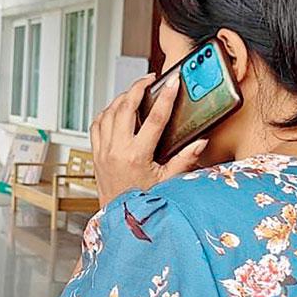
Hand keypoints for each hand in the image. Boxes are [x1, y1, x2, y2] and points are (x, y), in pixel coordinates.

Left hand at [89, 74, 208, 206]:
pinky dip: (107, 112)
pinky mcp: (95, 153)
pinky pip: (97, 123)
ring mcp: (103, 150)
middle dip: (138, 87)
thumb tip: (200, 142)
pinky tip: (116, 110)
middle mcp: (116, 150)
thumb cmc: (142, 202)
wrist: (118, 217)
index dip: (165, 97)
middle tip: (150, 79)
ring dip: (122, 98)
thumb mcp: (168, 182)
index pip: (154, 118)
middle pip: (126, 107)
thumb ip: (185, 160)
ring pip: (109, 112)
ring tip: (135, 92)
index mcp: (136, 156)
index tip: (173, 82)